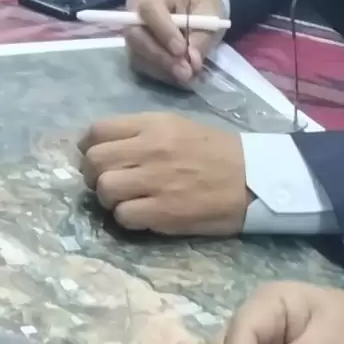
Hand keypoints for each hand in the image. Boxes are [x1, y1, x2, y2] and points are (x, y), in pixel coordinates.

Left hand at [77, 112, 247, 235]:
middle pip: (94, 161)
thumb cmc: (217, 152)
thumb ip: (141, 134)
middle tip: (110, 183)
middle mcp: (150, 148)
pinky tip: (143, 215)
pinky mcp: (164, 211)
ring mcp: (156, 180)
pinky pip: (123, 216)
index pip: (97, 131)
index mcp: (153, 124)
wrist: (255, 178)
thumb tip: (105, 148)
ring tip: (127, 201)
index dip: (89, 148)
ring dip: (109, 199)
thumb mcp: (177, 126)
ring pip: (104, 189)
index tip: (98, 159)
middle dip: (94, 175)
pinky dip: (127, 218)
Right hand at [122, 0, 228, 88]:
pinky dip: (160, 73)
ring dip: (162, 68)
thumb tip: (192, 61)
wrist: (193, 7)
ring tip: (187, 75)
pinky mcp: (133, 48)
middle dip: (161, 56)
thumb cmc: (200, 4)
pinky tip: (178, 75)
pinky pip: (141, 64)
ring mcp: (131, 29)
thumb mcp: (209, 13)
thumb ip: (202, 36)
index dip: (163, 31)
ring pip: (137, 53)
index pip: (148, 8)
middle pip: (136, 34)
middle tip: (185, 72)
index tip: (182, 50)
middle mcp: (134, 8)